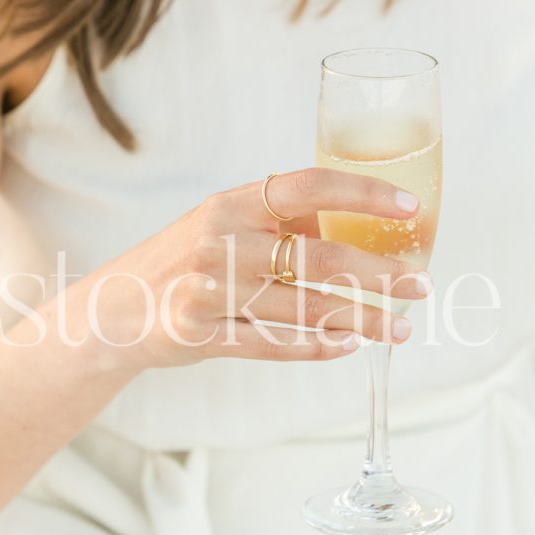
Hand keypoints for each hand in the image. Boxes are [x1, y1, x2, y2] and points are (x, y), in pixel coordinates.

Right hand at [96, 168, 431, 369]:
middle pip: (318, 256)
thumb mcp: (220, 225)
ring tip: (398, 328)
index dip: (361, 194)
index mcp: (229, 204)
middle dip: (379, 273)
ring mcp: (209, 291)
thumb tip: (349, 222)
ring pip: (304, 307)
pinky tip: (349, 347)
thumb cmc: (181, 260)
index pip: (306, 187)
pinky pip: (274, 344)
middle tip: (420, 286)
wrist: (114, 308)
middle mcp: (220, 242)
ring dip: (360, 319)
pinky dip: (318, 347)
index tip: (409, 207)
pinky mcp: (202, 334)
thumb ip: (276, 221)